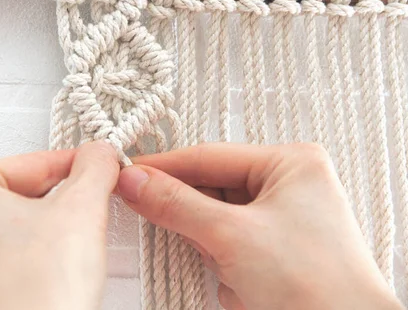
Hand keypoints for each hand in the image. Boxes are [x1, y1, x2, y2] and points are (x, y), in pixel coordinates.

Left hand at [0, 141, 118, 309]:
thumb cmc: (38, 294)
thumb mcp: (80, 209)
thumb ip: (93, 168)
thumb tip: (100, 155)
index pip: (27, 163)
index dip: (72, 163)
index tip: (96, 164)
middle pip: (14, 191)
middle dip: (57, 195)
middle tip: (90, 200)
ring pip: (7, 221)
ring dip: (44, 222)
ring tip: (71, 238)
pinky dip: (26, 249)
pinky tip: (49, 262)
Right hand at [118, 143, 403, 309]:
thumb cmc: (314, 285)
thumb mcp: (232, 235)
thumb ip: (176, 204)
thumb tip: (134, 181)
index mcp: (290, 163)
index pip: (209, 156)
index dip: (164, 166)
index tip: (127, 174)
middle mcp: (287, 186)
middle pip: (211, 188)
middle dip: (193, 217)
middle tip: (158, 218)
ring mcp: (281, 220)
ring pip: (216, 220)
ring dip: (211, 247)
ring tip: (232, 269)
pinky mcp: (274, 251)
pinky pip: (228, 244)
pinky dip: (224, 264)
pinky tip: (242, 283)